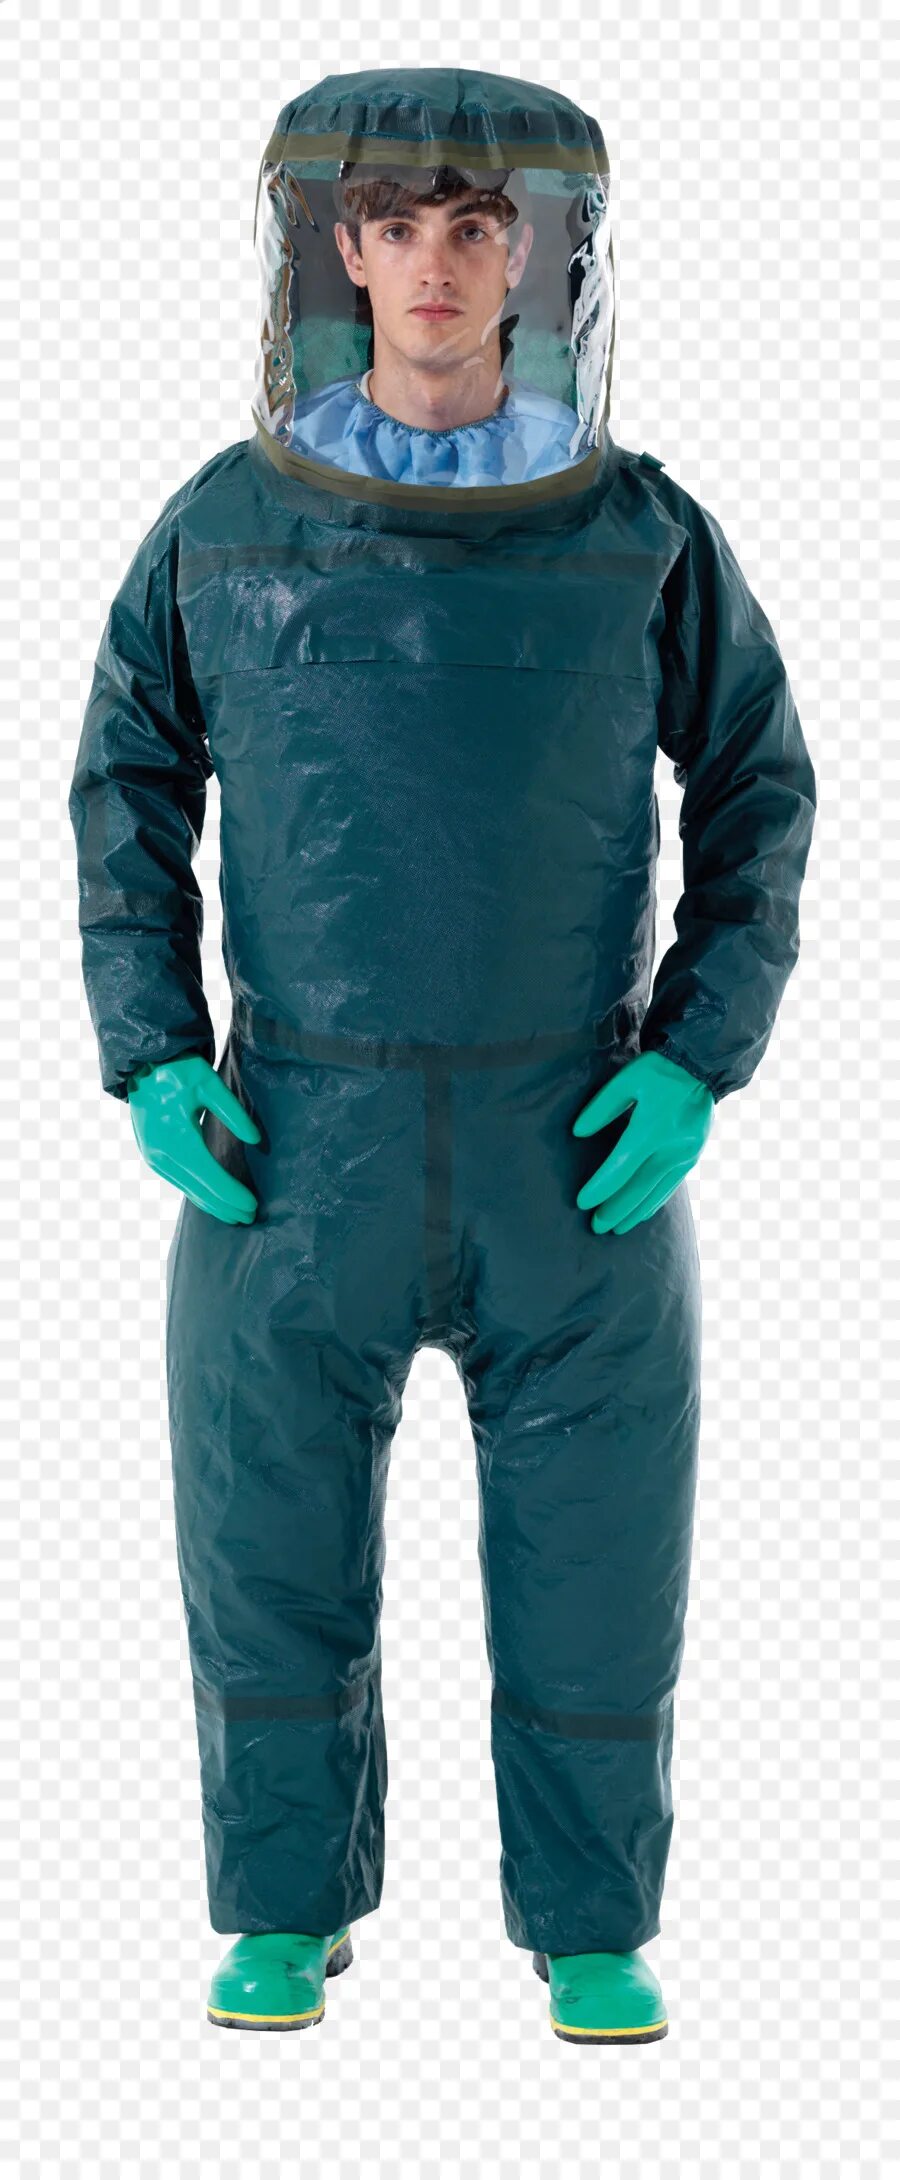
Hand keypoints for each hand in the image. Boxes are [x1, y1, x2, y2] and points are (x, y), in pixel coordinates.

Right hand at [127, 1054, 260, 1224]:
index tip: (253, 1205)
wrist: (142, 1066)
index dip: (232, 1194)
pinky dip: (197, 1194)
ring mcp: (154, 1158)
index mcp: (177, 1137)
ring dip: (212, 1205)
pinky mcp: (151, 1158)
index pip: (211, 1176)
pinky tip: (212, 1200)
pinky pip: (178, 1183)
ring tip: (235, 1215)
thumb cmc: (178, 1071)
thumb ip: (233, 1112)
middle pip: (199, 1190)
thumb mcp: (209, 1083)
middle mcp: (162, 1154)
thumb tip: (256, 1140)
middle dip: (226, 1206)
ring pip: (187, 1190)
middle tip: (250, 1218)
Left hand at [572, 1051, 712, 1234]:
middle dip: (616, 1210)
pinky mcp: (693, 1157)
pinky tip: (642, 1213)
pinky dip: (655, 1202)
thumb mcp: (626, 1080)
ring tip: (616, 1228)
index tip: (582, 1201)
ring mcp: (686, 1155)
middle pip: (639, 1188)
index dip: (600, 1187)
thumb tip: (578, 1133)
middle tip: (596, 1227)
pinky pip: (671, 1186)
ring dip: (635, 1212)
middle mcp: (671, 1148)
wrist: (699, 1066)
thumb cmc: (657, 1071)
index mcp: (651, 1129)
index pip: (620, 1168)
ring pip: (657, 1193)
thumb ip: (601, 1108)